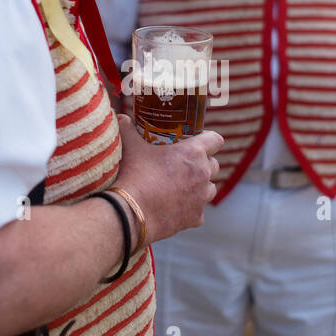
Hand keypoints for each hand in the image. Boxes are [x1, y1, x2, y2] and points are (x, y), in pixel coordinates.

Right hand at [113, 115, 223, 242]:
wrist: (130, 213)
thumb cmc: (134, 176)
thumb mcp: (130, 147)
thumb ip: (127, 128)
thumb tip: (120, 117)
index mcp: (193, 153)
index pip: (215, 140)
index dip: (209, 139)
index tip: (197, 140)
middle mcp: (202, 174)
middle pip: (214, 164)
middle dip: (203, 163)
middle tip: (185, 164)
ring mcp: (201, 198)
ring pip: (210, 188)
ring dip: (201, 186)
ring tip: (183, 186)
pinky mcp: (195, 218)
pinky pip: (199, 211)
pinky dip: (191, 209)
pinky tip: (176, 208)